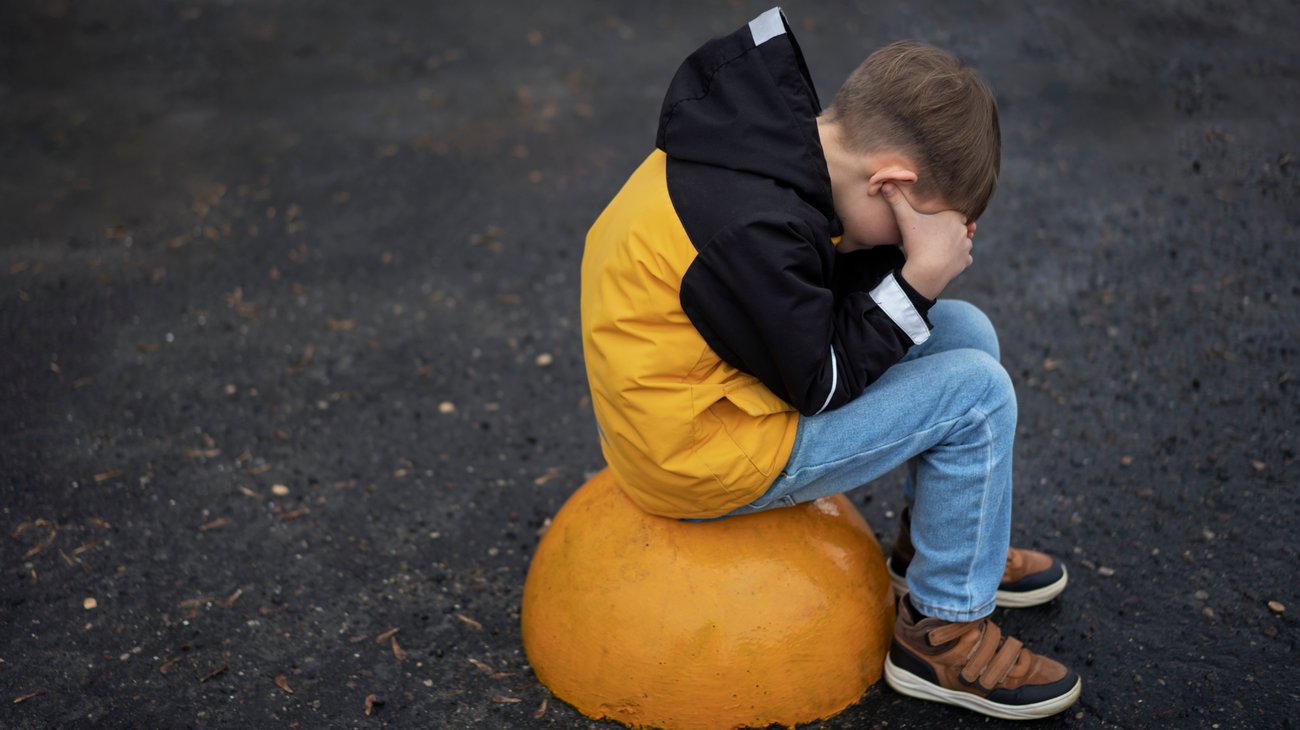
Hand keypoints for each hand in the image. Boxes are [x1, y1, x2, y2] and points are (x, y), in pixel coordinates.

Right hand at [882, 183, 973, 299]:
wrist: (926, 271)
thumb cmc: (917, 243)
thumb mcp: (905, 219)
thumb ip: (896, 201)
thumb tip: (885, 183)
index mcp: (953, 217)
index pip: (954, 213)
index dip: (944, 218)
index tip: (934, 223)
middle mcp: (963, 231)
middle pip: (958, 227)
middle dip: (949, 231)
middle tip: (933, 236)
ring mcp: (965, 247)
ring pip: (963, 242)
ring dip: (954, 244)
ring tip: (939, 248)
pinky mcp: (965, 262)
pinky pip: (964, 258)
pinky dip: (957, 259)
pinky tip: (947, 260)